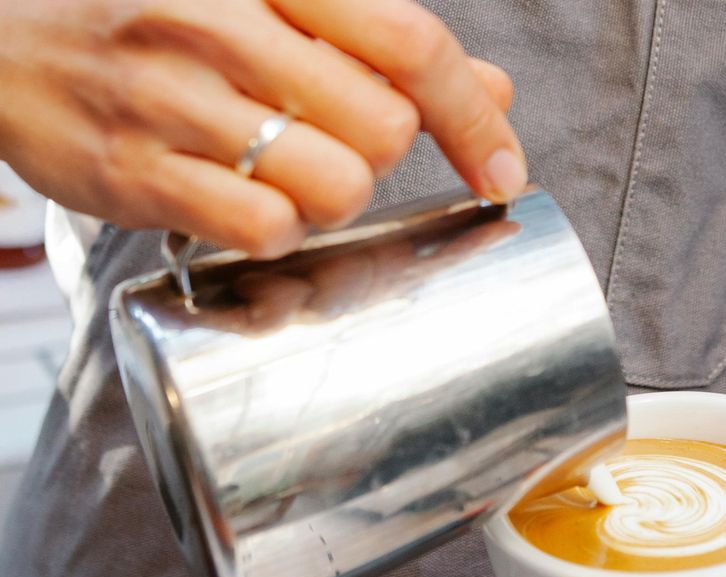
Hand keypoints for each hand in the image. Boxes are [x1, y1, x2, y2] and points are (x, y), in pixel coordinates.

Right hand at [0, 0, 524, 257]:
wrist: (5, 39)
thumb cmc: (154, 19)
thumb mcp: (270, 5)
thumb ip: (383, 44)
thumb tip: (492, 89)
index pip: (411, 43)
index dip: (474, 116)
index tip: (503, 168)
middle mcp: (221, 27)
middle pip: (384, 128)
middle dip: (382, 155)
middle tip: (334, 143)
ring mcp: (172, 101)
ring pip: (334, 186)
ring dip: (333, 200)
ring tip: (287, 175)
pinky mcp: (133, 172)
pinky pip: (263, 228)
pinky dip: (278, 232)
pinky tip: (248, 204)